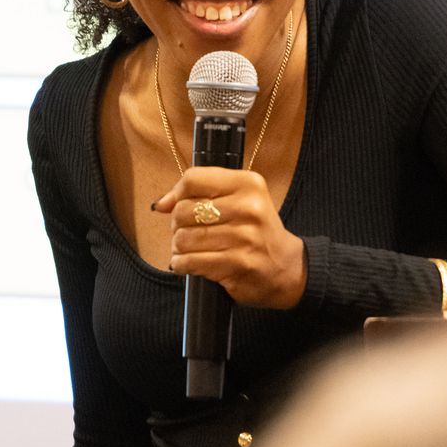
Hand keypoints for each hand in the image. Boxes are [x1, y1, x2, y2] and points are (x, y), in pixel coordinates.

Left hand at [154, 166, 306, 308]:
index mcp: (249, 184)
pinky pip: (190, 262)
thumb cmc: (255, 231)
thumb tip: (160, 204)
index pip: (193, 179)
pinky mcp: (237, 264)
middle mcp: (248, 207)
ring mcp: (244, 237)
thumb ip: (199, 195)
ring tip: (192, 249)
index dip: (177, 194)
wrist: (286, 268)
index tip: (178, 206)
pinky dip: (182, 264)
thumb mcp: (238, 201)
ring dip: (179, 248)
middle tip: (190, 232)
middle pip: (183, 211)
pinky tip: (190, 263)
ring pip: (184, 238)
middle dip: (178, 225)